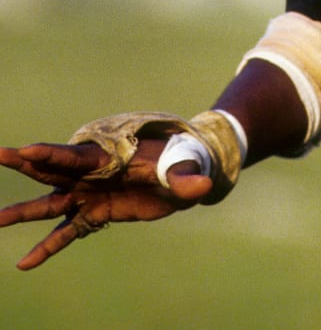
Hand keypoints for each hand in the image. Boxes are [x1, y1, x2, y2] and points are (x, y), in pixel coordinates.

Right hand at [0, 138, 211, 269]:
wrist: (186, 172)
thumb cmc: (184, 159)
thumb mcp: (186, 165)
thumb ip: (186, 176)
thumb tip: (201, 187)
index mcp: (111, 156)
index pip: (76, 156)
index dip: (50, 154)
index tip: (23, 151)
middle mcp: (93, 173)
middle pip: (54, 171)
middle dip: (26, 164)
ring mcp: (91, 193)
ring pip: (51, 204)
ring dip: (23, 213)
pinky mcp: (96, 213)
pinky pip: (67, 232)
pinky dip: (47, 247)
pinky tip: (25, 264)